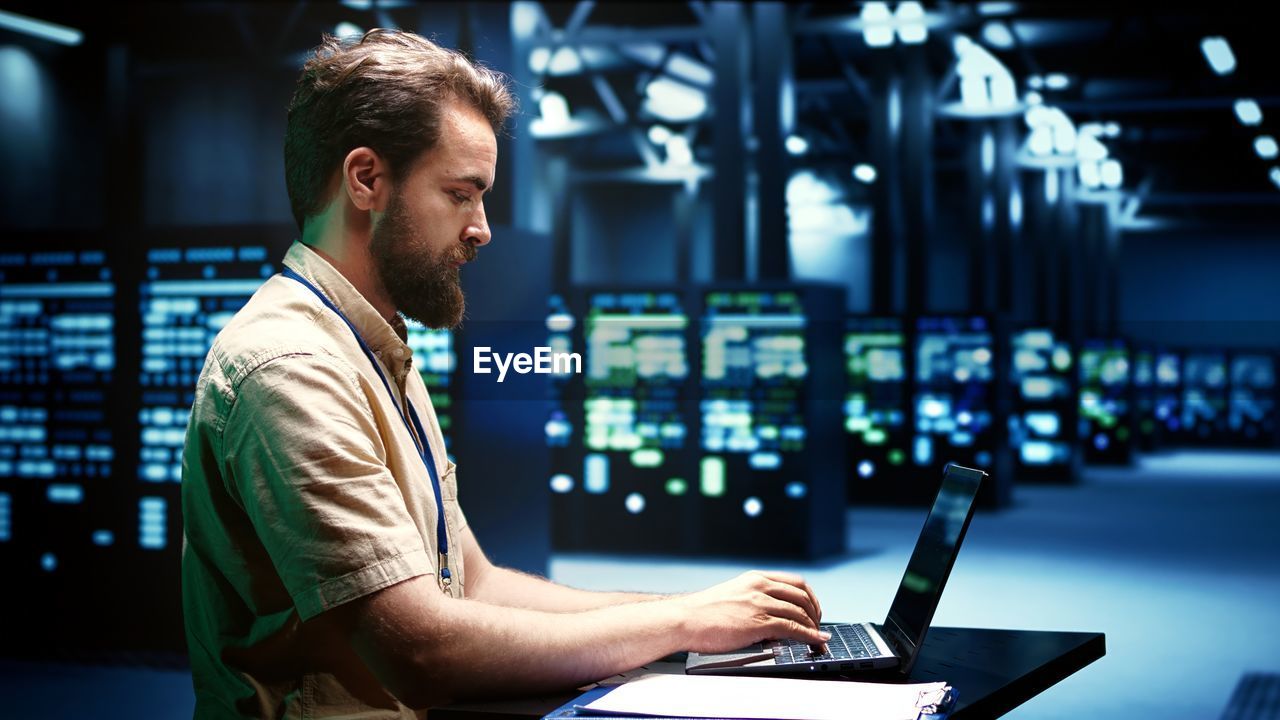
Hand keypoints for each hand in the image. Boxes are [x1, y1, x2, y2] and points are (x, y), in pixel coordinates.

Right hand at [673, 570, 828, 652]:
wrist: (684, 620)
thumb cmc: (703, 613)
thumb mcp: (732, 596)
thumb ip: (753, 600)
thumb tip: (771, 617)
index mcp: (754, 578)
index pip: (794, 582)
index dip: (810, 596)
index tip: (813, 608)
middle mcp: (760, 587)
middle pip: (802, 595)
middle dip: (816, 611)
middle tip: (818, 624)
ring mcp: (760, 604)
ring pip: (800, 612)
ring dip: (814, 626)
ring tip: (818, 637)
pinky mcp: (758, 622)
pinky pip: (793, 628)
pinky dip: (809, 635)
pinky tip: (815, 641)